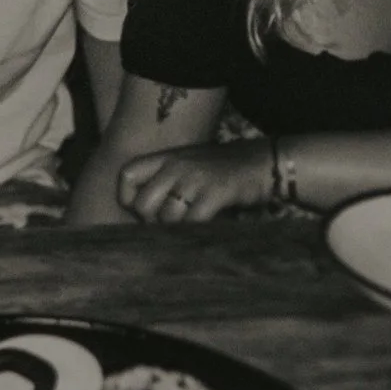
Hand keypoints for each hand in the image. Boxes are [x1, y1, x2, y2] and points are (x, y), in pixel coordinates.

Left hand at [118, 140, 274, 225]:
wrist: (264, 162)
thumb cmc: (223, 171)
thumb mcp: (189, 167)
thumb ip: (167, 183)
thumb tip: (146, 217)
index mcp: (166, 157)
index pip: (127, 175)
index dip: (128, 199)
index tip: (143, 213)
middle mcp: (177, 165)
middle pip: (143, 203)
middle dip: (153, 222)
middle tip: (169, 227)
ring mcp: (195, 178)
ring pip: (167, 217)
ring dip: (177, 230)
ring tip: (190, 230)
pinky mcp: (215, 192)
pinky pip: (193, 221)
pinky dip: (196, 232)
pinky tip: (206, 231)